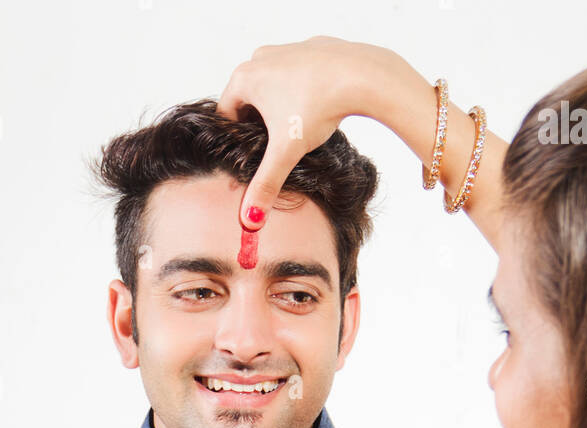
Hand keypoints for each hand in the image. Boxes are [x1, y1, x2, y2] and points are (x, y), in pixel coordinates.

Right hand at [217, 37, 405, 227]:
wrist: (360, 75)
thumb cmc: (318, 107)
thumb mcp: (287, 152)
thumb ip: (266, 184)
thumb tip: (249, 220)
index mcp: (244, 77)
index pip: (226, 114)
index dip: (236, 139)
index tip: (252, 156)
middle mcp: (260, 57)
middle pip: (248, 99)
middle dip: (258, 125)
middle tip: (275, 147)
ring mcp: (285, 49)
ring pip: (272, 86)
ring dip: (278, 108)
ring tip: (296, 130)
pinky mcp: (309, 49)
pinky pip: (296, 76)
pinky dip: (300, 93)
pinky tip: (316, 110)